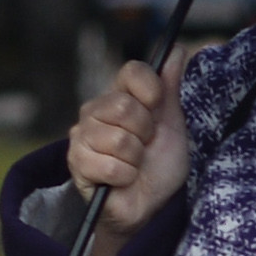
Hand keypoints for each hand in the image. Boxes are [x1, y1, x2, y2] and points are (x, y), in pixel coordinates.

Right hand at [65, 56, 188, 255]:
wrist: (149, 206)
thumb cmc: (160, 166)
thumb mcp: (173, 124)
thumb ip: (171, 87)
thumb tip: (178, 49)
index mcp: (120, 95)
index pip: (132, 71)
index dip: (151, 90)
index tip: (158, 111)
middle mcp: (96, 110)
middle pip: (124, 106)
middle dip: (145, 132)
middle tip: (145, 146)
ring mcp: (82, 135)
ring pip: (119, 138)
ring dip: (136, 159)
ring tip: (134, 165)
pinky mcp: (76, 162)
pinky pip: (109, 164)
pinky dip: (125, 176)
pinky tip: (122, 179)